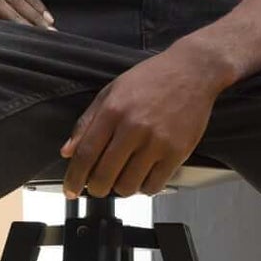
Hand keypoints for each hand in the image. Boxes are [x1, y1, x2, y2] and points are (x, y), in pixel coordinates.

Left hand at [59, 49, 222, 198]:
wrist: (192, 71)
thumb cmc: (151, 78)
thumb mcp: (111, 91)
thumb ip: (87, 122)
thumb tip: (68, 151)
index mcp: (113, 111)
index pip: (86, 154)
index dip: (74, 178)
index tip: (71, 190)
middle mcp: (133, 128)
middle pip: (104, 175)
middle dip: (96, 188)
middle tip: (98, 186)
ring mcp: (157, 142)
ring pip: (128, 186)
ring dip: (121, 188)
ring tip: (123, 178)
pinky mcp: (177, 152)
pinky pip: (154, 185)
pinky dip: (144, 188)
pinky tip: (143, 176)